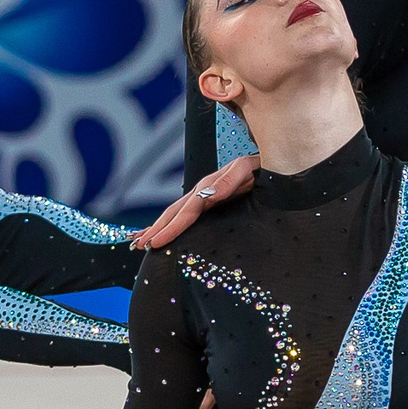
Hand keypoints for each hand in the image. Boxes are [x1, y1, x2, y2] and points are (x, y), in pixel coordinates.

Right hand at [130, 155, 258, 248]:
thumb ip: (228, 180)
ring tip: (140, 241)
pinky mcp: (209, 202)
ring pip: (175, 214)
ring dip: (157, 227)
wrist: (267, 162)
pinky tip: (161, 231)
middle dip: (155, 230)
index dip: (170, 228)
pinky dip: (170, 224)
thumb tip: (208, 195)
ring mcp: (203, 196)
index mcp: (208, 188)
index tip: (155, 242)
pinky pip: (185, 214)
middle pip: (173, 213)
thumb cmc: (258, 167)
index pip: (185, 212)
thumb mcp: (246, 168)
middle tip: (139, 246)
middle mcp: (202, 192)